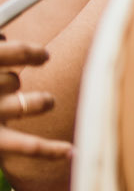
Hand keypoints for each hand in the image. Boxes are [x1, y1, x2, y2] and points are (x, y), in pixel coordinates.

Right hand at [0, 40, 68, 161]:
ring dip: (40, 102)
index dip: (26, 53)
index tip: (42, 55)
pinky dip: (49, 149)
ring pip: (28, 103)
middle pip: (12, 81)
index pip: (4, 55)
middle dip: (16, 80)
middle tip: (17, 81)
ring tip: (44, 102)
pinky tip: (71, 151)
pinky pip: (27, 146)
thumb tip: (2, 38)